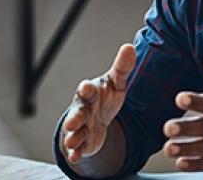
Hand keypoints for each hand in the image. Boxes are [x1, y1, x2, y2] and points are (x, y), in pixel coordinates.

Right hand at [62, 43, 135, 162]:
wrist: (98, 119)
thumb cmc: (105, 97)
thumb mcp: (116, 83)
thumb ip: (122, 68)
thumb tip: (129, 47)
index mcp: (91, 93)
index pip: (88, 90)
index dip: (87, 89)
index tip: (86, 87)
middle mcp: (83, 109)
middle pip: (77, 112)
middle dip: (74, 117)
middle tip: (72, 123)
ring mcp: (81, 127)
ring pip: (75, 132)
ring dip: (73, 136)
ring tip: (73, 141)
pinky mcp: (82, 142)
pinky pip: (77, 148)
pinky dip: (76, 152)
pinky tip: (76, 156)